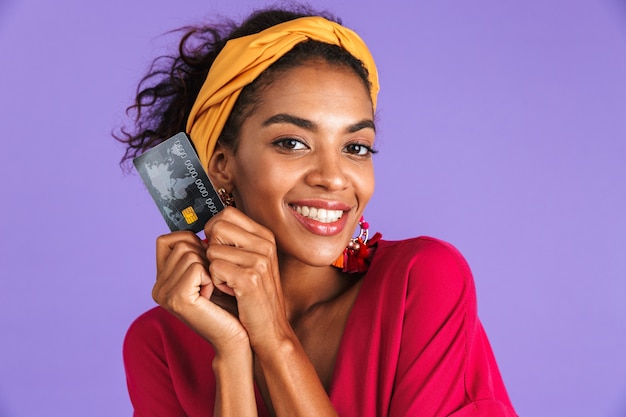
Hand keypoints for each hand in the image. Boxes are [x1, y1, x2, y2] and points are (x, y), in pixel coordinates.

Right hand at [152, 230, 249, 353]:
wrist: (237, 337)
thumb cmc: (230, 303)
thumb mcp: (210, 272)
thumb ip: (197, 252)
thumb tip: (201, 226)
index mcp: (162, 280)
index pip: (167, 239)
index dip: (191, 243)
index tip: (207, 264)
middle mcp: (157, 287)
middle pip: (181, 244)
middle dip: (205, 256)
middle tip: (213, 281)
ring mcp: (164, 294)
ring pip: (189, 252)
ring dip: (210, 267)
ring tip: (213, 290)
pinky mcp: (176, 299)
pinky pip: (196, 267)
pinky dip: (211, 277)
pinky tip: (213, 296)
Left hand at [203, 207, 292, 353]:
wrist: (271, 331)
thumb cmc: (253, 298)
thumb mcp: (250, 262)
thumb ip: (234, 242)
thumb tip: (206, 227)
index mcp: (265, 236)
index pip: (227, 213)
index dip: (214, 231)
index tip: (218, 250)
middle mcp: (265, 244)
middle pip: (217, 227)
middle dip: (211, 249)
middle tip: (223, 269)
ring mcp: (259, 260)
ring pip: (212, 250)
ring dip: (213, 270)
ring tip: (229, 283)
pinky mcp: (250, 278)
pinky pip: (213, 268)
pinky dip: (215, 283)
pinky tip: (230, 292)